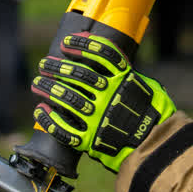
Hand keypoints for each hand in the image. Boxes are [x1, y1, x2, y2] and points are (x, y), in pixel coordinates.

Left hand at [32, 33, 175, 171]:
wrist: (154, 147)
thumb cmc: (150, 115)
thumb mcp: (146, 86)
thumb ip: (124, 70)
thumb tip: (100, 48)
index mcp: (124, 82)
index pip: (101, 55)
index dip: (81, 46)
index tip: (65, 43)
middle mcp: (109, 97)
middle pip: (79, 75)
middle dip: (58, 68)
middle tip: (44, 64)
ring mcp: (98, 119)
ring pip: (67, 99)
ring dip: (49, 89)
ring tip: (38, 83)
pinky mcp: (90, 140)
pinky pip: (64, 129)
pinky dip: (50, 120)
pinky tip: (41, 110)